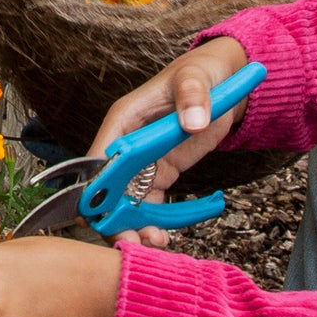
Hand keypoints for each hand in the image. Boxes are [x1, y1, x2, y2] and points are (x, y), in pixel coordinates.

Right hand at [88, 36, 250, 247]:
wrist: (220, 82)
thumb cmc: (201, 73)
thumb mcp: (196, 79)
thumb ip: (193, 98)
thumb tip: (193, 122)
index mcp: (123, 120)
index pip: (99, 156)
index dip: (95, 187)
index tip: (98, 214)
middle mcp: (126, 145)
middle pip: (108, 188)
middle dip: (114, 217)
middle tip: (130, 240)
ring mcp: (142, 164)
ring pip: (126, 204)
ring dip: (134, 227)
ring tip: (153, 243)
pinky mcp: (160, 175)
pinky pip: (149, 206)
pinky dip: (153, 224)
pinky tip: (163, 238)